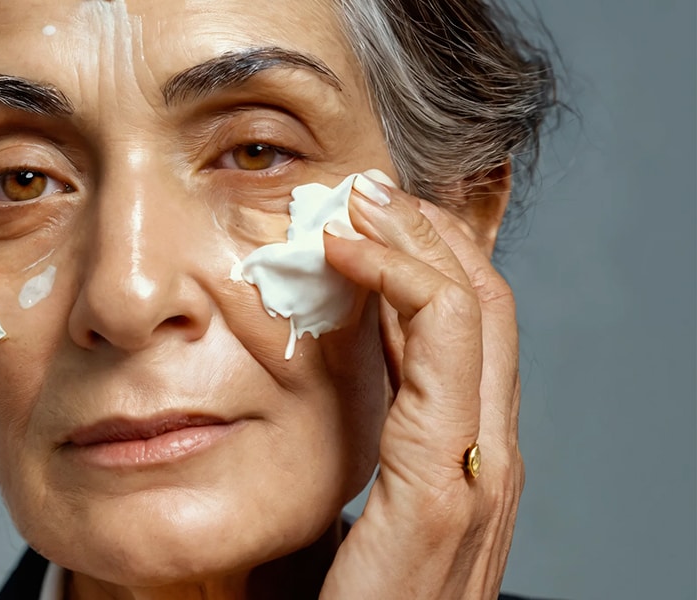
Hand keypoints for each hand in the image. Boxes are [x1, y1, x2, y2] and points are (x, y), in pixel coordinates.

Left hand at [319, 175, 523, 598]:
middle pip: (483, 311)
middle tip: (365, 189)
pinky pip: (438, 356)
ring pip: (475, 316)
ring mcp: (475, 479)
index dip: (424, 265)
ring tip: (360, 200)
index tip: (363, 222)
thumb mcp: (342, 520)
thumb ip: (344, 461)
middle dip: (428, 236)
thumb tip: (297, 403)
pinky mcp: (438, 495)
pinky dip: (404, 286)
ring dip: (418, 242)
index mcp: (461, 466)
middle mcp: (484, 464)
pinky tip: (353, 254)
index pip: (465, 337)